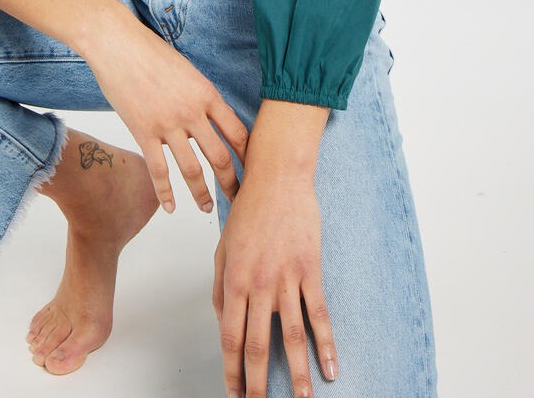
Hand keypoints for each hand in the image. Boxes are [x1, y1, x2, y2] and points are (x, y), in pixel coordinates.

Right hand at [83, 14, 247, 212]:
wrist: (118, 44)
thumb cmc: (150, 51)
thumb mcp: (186, 70)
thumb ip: (199, 96)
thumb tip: (208, 118)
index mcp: (206, 94)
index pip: (237, 133)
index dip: (248, 156)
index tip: (253, 170)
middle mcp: (192, 112)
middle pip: (220, 157)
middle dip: (232, 183)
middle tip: (238, 199)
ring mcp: (167, 124)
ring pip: (192, 169)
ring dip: (202, 194)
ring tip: (207, 209)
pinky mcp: (143, 132)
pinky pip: (158, 170)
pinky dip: (166, 193)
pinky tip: (171, 207)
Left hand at [212, 167, 337, 397]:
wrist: (277, 177)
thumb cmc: (248, 209)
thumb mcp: (223, 245)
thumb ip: (221, 285)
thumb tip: (222, 319)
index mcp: (233, 278)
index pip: (230, 336)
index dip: (232, 370)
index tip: (234, 394)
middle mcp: (258, 283)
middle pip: (258, 345)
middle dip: (258, 383)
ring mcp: (286, 278)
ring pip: (291, 336)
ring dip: (297, 374)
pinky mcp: (311, 270)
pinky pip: (319, 313)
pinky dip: (326, 344)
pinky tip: (331, 368)